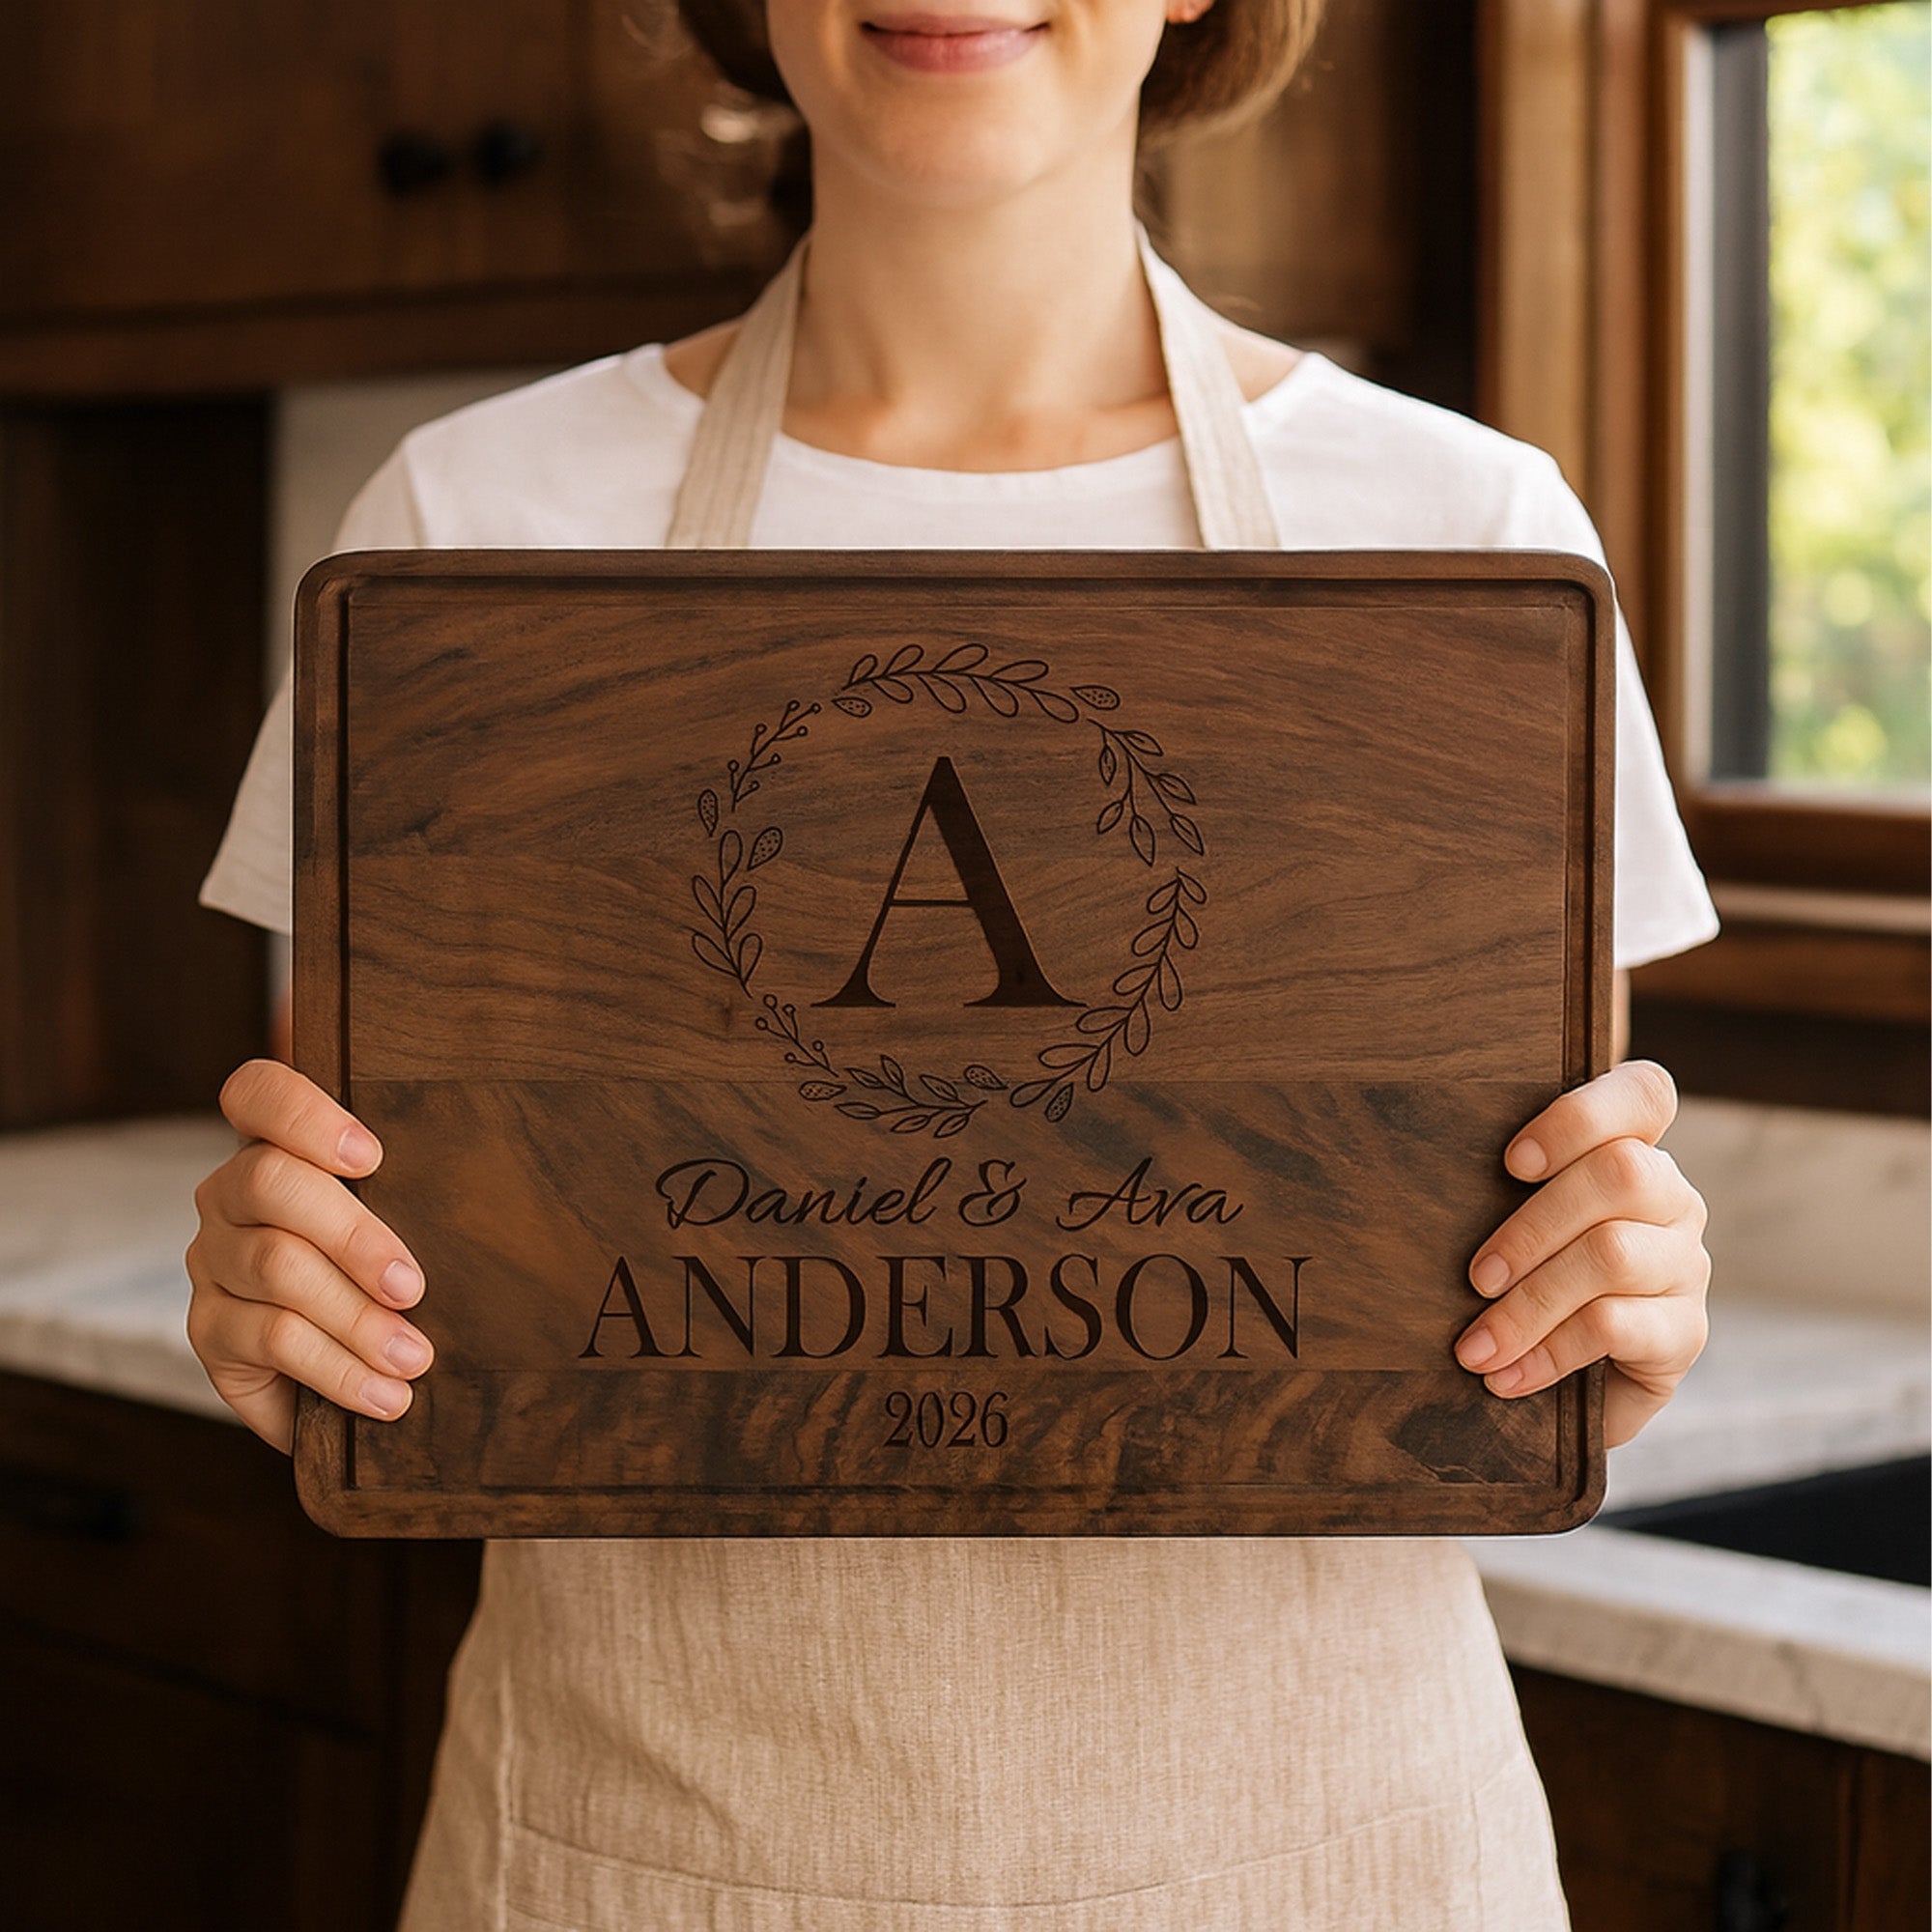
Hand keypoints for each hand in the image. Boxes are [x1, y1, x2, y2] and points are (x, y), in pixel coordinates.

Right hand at [185, 1059, 432, 1452]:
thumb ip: (422, 1193)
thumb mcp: (414, 1221)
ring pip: (275, 1268)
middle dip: (353, 1236)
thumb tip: (502, 1195)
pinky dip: (338, 1369)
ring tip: (416, 1358)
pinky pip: (271, 1339)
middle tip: (414, 1288)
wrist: (357, 1373)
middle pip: (270, 1182)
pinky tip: (386, 1395)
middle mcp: (229, 1195)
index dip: (304, 1114)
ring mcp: (212, 1261)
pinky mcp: (210, 1330)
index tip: (371, 1156)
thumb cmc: (399, 1275)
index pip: (257, 1092)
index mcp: (276, 1146)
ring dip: (356, 1319)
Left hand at [1455, 1060, 1709, 1448]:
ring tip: (1474, 1346)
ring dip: (1528, 1304)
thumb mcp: (1510, 1225)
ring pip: (1611, 1255)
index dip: (1582, 1115)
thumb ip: (1500, 1191)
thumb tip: (1416, 1177)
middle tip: (1475, 1278)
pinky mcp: (1684, 1331)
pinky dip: (1548, 1352)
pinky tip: (1506, 1376)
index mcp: (1632, 1151)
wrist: (1568, 1387)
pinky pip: (1614, 1326)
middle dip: (1531, 1226)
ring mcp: (1685, 1263)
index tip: (1513, 1163)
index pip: (1644, 1093)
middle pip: (1620, 1173)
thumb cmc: (1523, 1282)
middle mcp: (1672, 1198)